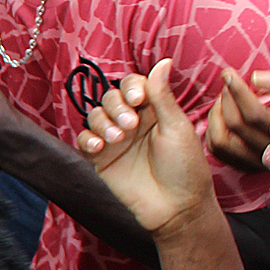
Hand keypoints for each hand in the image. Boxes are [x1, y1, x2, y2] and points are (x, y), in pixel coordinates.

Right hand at [73, 59, 220, 238]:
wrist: (176, 208)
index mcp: (154, 112)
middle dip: (116, 107)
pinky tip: (101, 148)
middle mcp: (132, 123)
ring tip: (117, 139)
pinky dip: (88, 140)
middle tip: (130, 126)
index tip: (138, 97)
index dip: (131, 87)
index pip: (133, 86)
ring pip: (94, 116)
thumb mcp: (177, 127)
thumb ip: (162, 95)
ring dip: (102, 123)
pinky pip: (84, 140)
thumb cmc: (185, 167)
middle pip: (110, 98)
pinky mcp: (101, 159)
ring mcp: (115, 141)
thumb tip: (163, 61)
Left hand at [205, 65, 269, 175]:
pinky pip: (217, 150)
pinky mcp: (246, 167)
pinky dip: (213, 130)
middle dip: (226, 98)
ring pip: (221, 141)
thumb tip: (255, 78)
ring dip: (216, 116)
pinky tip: (221, 116)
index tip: (228, 74)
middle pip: (235, 125)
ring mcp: (257, 162)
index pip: (253, 114)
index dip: (237, 92)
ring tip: (223, 99)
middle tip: (228, 83)